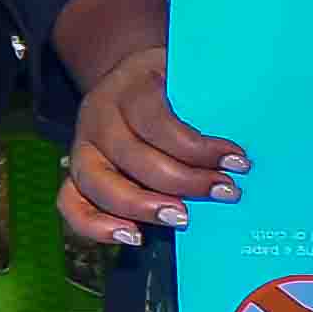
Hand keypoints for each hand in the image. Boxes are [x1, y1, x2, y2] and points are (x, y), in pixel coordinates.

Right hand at [60, 42, 241, 246]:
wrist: (132, 79)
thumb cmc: (173, 83)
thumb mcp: (191, 75)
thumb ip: (210, 101)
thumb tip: (241, 148)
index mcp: (129, 85)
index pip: (157, 121)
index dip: (198, 147)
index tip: (238, 161)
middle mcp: (98, 115)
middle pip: (131, 156)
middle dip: (183, 181)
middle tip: (224, 193)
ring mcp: (82, 146)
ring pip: (97, 183)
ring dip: (142, 206)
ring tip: (182, 218)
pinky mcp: (75, 174)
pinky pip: (71, 204)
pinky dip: (97, 226)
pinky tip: (134, 236)